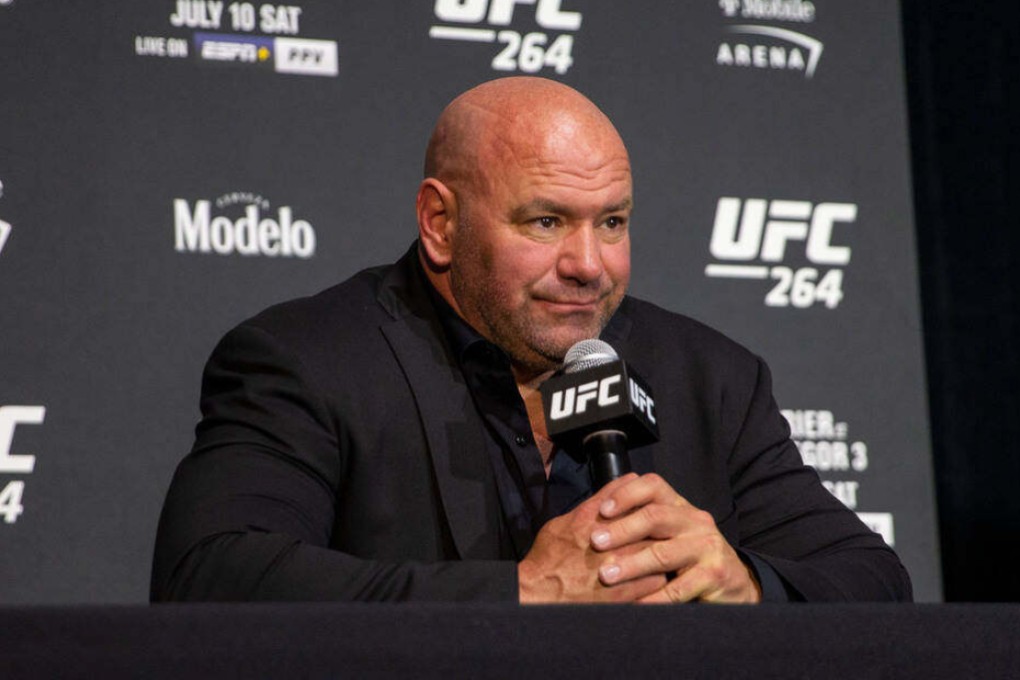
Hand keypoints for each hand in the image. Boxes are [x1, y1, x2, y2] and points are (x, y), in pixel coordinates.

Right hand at [518, 474, 666, 602]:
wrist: (537, 594)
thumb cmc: (547, 558)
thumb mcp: (562, 523)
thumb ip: (588, 509)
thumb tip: (609, 498)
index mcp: (589, 518)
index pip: (627, 496)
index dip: (642, 497)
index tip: (648, 501)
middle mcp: (606, 539)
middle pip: (647, 522)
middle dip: (656, 524)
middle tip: (662, 527)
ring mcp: (616, 566)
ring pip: (656, 550)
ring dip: (659, 550)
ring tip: (659, 552)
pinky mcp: (622, 593)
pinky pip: (654, 581)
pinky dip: (657, 577)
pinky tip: (653, 576)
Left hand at [591, 473, 760, 603]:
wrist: (733, 582)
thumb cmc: (687, 554)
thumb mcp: (667, 531)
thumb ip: (640, 519)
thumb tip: (595, 509)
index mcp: (679, 505)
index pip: (653, 486)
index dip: (626, 494)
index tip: (602, 510)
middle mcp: (695, 520)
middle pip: (655, 517)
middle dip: (621, 530)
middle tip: (595, 542)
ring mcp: (706, 546)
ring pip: (663, 554)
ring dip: (631, 565)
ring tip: (607, 575)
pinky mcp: (714, 575)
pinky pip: (678, 589)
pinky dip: (652, 598)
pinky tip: (633, 604)